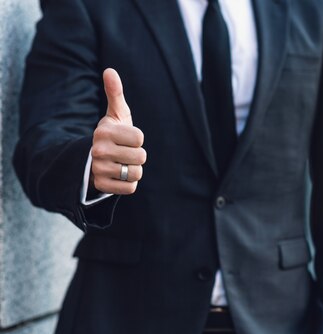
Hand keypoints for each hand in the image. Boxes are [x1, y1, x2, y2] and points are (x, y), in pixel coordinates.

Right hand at [90, 68, 145, 194]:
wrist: (95, 160)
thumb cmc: (113, 134)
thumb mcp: (115, 114)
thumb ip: (115, 93)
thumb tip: (110, 70)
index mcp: (103, 131)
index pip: (140, 138)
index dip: (138, 139)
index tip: (126, 138)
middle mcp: (98, 151)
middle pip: (141, 157)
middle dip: (138, 156)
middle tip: (124, 153)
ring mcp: (98, 170)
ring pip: (136, 173)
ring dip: (134, 170)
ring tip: (122, 164)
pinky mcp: (102, 186)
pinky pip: (130, 188)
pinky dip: (129, 183)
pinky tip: (119, 176)